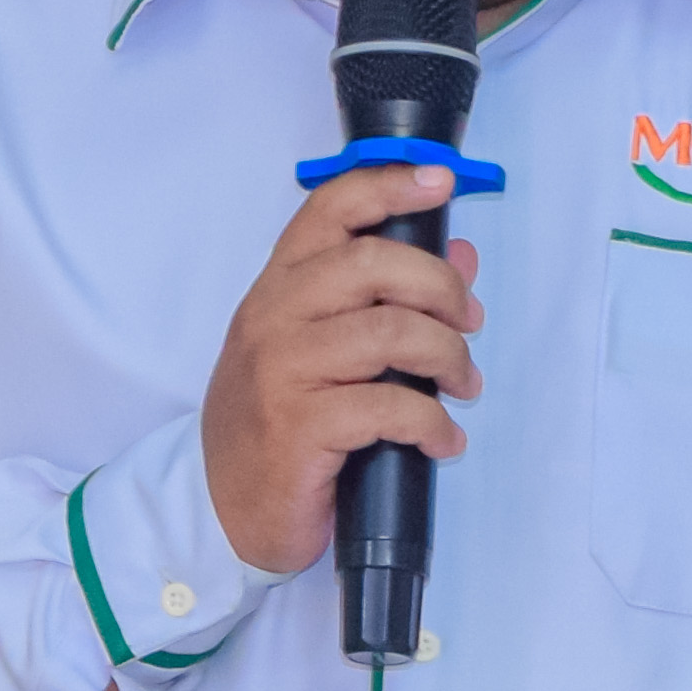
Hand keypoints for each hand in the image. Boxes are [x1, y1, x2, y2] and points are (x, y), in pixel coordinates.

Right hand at [200, 165, 482, 575]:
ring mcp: (281, 371)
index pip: (328, 210)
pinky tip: (443, 439)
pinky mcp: (298, 427)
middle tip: (469, 324)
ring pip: (388, 333)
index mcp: (278, 288)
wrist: (222, 508)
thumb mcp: (322, 351)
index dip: (388, 184)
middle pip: (371, 264)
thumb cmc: (275, 423)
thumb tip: (461, 261)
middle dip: (440, 289)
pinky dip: (432, 423)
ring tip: (463, 384)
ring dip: (447, 357)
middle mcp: (273, 318)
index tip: (439, 182)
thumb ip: (383, 301)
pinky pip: (388, 407)